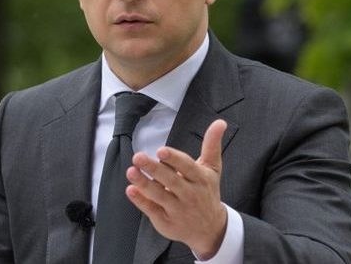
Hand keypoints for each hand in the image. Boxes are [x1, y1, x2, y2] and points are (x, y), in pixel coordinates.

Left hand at [126, 119, 227, 258]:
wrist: (210, 229)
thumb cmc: (207, 192)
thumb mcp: (212, 168)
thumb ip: (212, 145)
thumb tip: (220, 122)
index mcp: (200, 179)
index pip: (187, 167)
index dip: (174, 159)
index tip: (161, 151)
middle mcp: (189, 194)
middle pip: (170, 180)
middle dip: (154, 169)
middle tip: (138, 157)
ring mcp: (177, 209)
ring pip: (159, 195)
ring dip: (144, 184)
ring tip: (131, 171)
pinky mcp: (166, 221)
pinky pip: (152, 210)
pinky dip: (141, 201)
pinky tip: (131, 190)